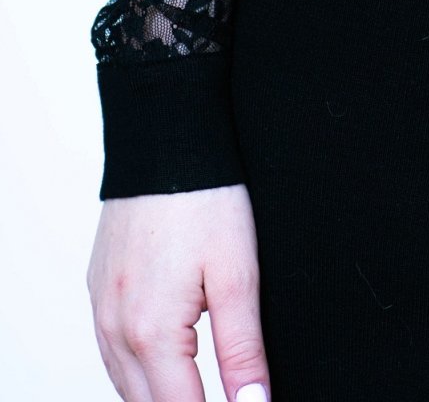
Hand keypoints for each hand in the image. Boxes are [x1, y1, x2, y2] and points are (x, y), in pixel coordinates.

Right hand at [87, 184, 270, 401]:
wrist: (163, 139)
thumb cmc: (205, 200)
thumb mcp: (238, 275)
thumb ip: (243, 349)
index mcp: (152, 333)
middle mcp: (116, 330)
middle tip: (229, 395)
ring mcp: (102, 311)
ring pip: (126, 386)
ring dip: (160, 395)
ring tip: (200, 387)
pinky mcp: (99, 292)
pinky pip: (113, 353)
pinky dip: (138, 371)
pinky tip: (165, 363)